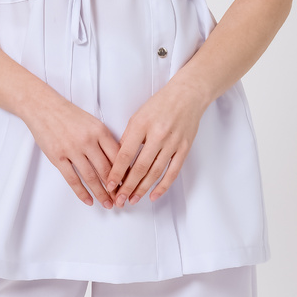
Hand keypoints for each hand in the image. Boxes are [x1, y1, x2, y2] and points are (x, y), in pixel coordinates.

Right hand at [23, 86, 120, 208]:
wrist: (43, 107)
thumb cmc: (68, 114)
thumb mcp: (92, 122)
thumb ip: (104, 140)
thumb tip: (117, 161)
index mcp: (100, 130)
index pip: (118, 156)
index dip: (125, 172)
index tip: (129, 183)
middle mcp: (88, 140)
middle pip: (107, 169)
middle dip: (115, 187)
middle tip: (121, 198)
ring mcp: (72, 149)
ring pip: (91, 177)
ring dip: (101, 193)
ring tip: (107, 203)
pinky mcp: (58, 157)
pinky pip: (72, 179)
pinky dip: (82, 192)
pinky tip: (88, 200)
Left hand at [106, 77, 207, 205]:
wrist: (187, 96)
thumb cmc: (160, 104)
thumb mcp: (138, 116)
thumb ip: (128, 137)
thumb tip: (118, 160)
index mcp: (142, 125)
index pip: (125, 154)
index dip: (116, 172)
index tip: (109, 185)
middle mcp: (157, 135)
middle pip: (140, 167)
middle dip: (127, 187)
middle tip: (119, 200)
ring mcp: (173, 143)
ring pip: (155, 172)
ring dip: (142, 189)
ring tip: (132, 200)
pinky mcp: (184, 148)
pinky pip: (172, 171)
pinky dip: (163, 186)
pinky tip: (153, 195)